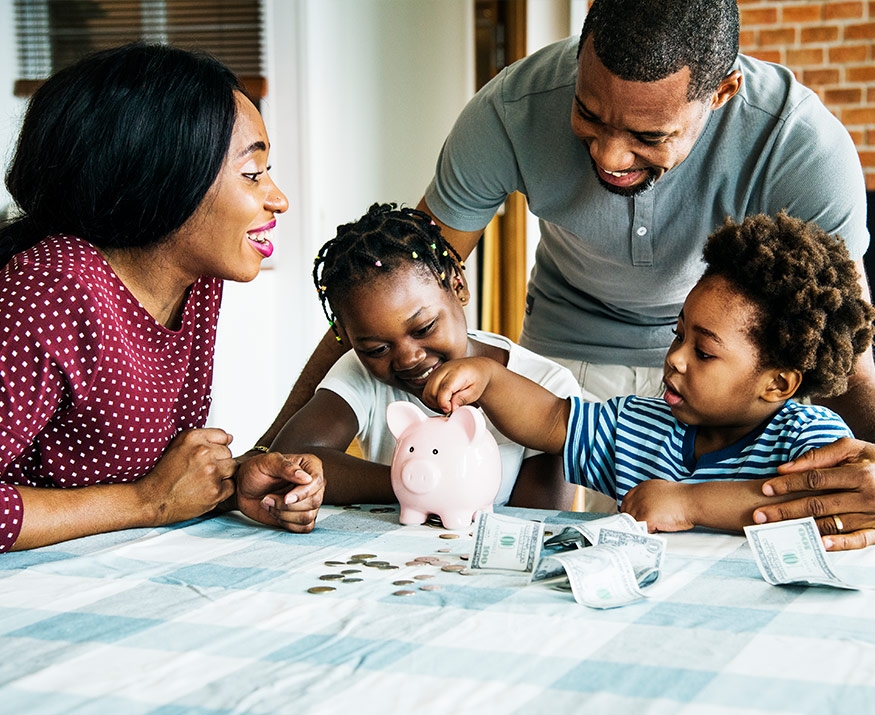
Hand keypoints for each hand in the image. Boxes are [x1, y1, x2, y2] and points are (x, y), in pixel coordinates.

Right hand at [134, 428, 235, 525]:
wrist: (152, 500)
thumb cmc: (163, 475)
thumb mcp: (178, 446)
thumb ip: (204, 438)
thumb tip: (230, 438)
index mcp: (193, 438)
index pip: (223, 436)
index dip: (215, 448)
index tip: (206, 456)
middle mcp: (203, 452)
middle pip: (228, 453)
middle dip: (219, 462)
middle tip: (201, 471)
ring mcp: (211, 472)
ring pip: (232, 468)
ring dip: (222, 475)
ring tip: (204, 480)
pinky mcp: (215, 490)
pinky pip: (231, 486)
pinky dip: (222, 490)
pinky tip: (205, 490)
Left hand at [235, 451, 323, 532]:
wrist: (243, 488)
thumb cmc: (254, 471)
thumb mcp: (267, 462)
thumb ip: (286, 467)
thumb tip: (306, 478)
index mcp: (310, 466)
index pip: (317, 481)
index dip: (303, 493)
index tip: (286, 497)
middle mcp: (313, 484)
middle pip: (315, 501)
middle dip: (288, 505)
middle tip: (268, 497)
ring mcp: (308, 501)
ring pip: (308, 516)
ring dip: (284, 514)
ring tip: (269, 503)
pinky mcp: (302, 516)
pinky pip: (304, 527)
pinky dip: (287, 523)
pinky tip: (275, 513)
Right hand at [422, 357, 492, 413]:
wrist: (477, 368)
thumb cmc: (478, 378)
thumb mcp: (475, 391)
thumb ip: (462, 399)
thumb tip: (451, 408)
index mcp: (457, 372)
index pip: (444, 389)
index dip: (444, 403)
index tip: (449, 410)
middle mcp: (444, 370)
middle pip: (432, 392)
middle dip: (439, 405)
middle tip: (450, 408)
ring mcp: (436, 372)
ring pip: (426, 393)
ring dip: (434, 403)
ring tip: (447, 404)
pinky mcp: (433, 376)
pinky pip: (426, 392)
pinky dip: (432, 400)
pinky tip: (442, 400)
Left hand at [621, 479, 694, 531]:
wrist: (693, 501)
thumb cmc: (683, 498)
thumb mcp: (661, 491)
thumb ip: (649, 498)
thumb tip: (642, 510)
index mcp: (641, 487)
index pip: (626, 502)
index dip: (630, 513)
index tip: (634, 520)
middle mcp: (638, 495)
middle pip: (627, 513)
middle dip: (634, 522)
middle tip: (643, 528)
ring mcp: (641, 506)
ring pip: (633, 523)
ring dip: (641, 528)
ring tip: (653, 529)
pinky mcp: (646, 517)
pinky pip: (641, 530)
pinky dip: (647, 534)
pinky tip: (656, 532)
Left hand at [754, 437, 874, 550]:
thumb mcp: (855, 449)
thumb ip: (821, 455)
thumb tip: (785, 468)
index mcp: (860, 473)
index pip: (815, 479)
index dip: (789, 483)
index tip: (766, 488)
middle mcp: (867, 496)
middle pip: (817, 504)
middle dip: (785, 510)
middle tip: (759, 515)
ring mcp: (874, 516)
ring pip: (832, 524)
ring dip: (802, 528)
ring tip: (776, 531)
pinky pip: (858, 541)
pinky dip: (838, 544)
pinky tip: (817, 545)